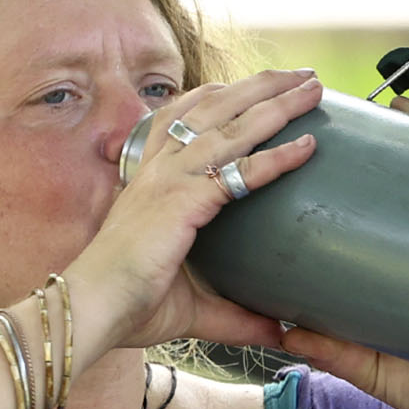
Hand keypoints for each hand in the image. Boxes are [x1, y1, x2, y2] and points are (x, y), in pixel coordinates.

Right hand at [64, 69, 323, 355]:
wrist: (94, 311)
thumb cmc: (129, 308)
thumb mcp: (192, 309)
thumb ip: (235, 316)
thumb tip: (275, 333)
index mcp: (152, 180)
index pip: (188, 118)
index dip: (224, 97)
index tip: (258, 85)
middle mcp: (160, 169)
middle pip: (217, 108)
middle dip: (262, 86)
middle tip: (302, 75)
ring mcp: (170, 179)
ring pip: (233, 127)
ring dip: (277, 103)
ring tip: (314, 87)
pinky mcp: (183, 199)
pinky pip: (240, 170)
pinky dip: (277, 156)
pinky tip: (308, 145)